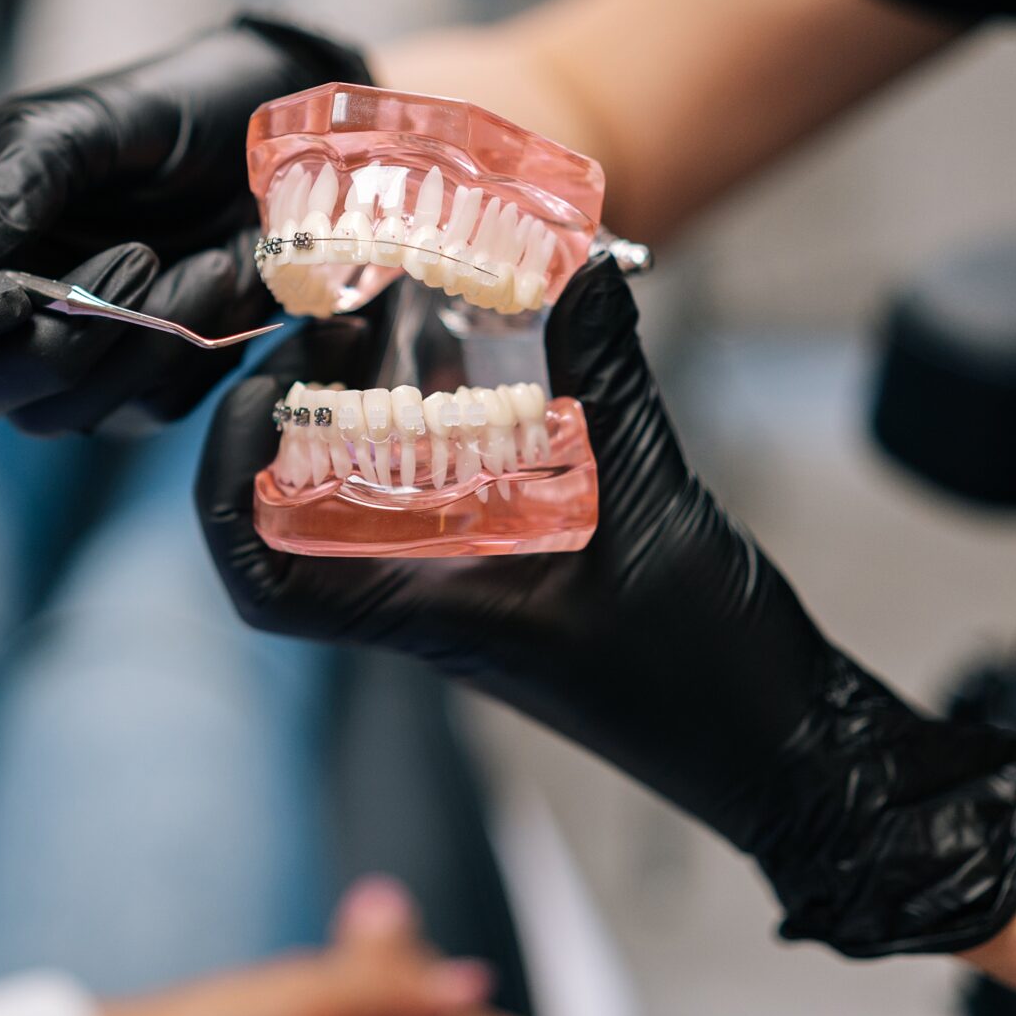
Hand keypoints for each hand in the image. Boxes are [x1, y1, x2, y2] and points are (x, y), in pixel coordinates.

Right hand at [0, 15, 367, 434]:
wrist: (274, 141)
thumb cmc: (167, 112)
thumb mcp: (90, 118)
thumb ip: (15, 176)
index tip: (3, 297)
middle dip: (42, 347)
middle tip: (134, 261)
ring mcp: (44, 359)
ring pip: (46, 415)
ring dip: (130, 342)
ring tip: (193, 253)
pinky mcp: (122, 390)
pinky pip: (133, 410)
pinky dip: (181, 347)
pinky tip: (217, 273)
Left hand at [197, 258, 1015, 957]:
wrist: (789, 750)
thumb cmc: (709, 671)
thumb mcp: (656, 502)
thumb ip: (609, 380)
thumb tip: (582, 265)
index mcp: (425, 617)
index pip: (263, 584)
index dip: (226, 490)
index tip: (252, 395)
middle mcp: (428, 607)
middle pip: (301, 518)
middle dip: (293, 411)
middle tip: (331, 310)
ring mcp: (470, 595)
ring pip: (368, 501)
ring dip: (360, 411)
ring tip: (385, 311)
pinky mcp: (521, 578)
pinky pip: (446, 498)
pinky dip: (443, 427)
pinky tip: (474, 358)